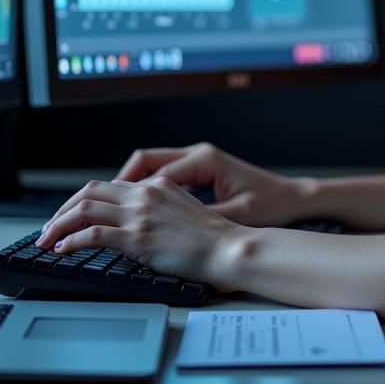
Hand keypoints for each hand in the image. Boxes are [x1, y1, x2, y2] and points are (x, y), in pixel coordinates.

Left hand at [35, 177, 240, 289]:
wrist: (228, 248)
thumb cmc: (212, 238)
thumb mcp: (184, 211)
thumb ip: (158, 210)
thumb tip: (134, 225)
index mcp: (157, 185)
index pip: (109, 186)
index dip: (84, 201)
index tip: (71, 216)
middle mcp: (145, 194)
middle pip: (90, 191)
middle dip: (63, 209)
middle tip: (49, 227)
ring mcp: (140, 214)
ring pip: (84, 209)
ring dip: (58, 225)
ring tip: (46, 240)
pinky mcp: (137, 238)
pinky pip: (92, 234)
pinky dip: (71, 240)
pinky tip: (62, 250)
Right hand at [113, 142, 307, 227]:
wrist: (291, 198)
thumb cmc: (270, 204)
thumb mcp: (238, 214)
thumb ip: (203, 218)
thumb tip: (170, 229)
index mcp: (204, 160)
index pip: (154, 172)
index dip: (128, 193)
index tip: (106, 212)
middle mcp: (197, 154)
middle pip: (144, 160)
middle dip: (118, 183)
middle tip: (93, 207)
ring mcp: (197, 160)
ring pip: (150, 166)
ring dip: (129, 186)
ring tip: (106, 210)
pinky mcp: (199, 171)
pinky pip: (162, 175)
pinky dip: (144, 189)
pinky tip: (135, 210)